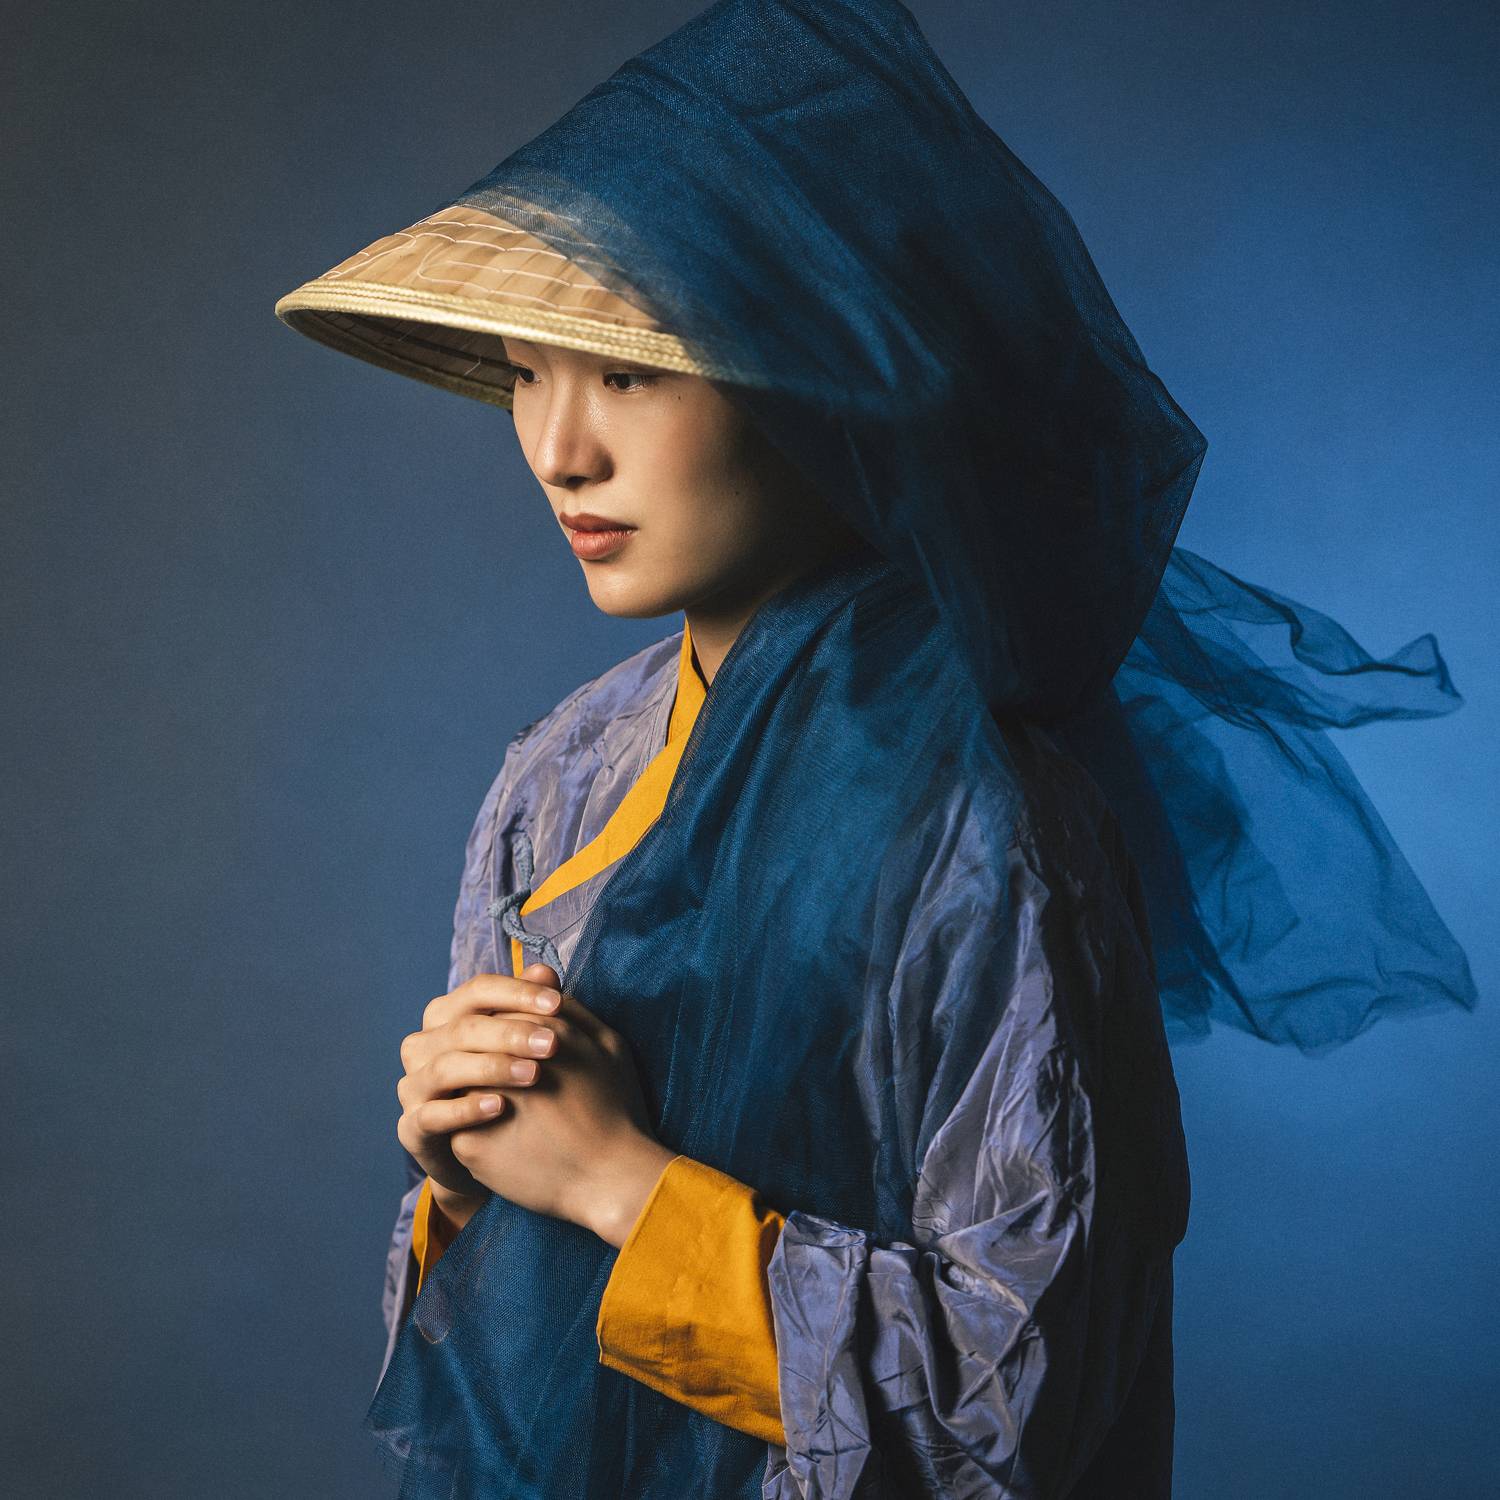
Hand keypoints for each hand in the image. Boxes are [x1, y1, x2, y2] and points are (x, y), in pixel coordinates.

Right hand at [395, 962, 567, 1210]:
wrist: (495, 1154)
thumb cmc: (511, 1087)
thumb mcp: (523, 1046)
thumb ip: (531, 1008)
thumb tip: (544, 971)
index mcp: (448, 1016)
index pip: (478, 990)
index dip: (517, 992)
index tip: (558, 1003)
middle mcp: (424, 1046)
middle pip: (463, 1027)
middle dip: (511, 1032)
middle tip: (553, 1043)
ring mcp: (414, 1086)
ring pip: (445, 1067)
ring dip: (491, 1068)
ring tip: (534, 1074)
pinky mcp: (411, 1127)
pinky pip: (431, 1115)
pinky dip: (464, 1109)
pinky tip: (499, 1107)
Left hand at [399, 963, 677, 1244]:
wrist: (610, 1179)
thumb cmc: (617, 1110)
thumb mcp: (609, 1046)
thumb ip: (572, 1009)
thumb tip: (542, 975)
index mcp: (537, 1034)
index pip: (501, 1015)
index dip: (508, 1032)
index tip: (522, 1053)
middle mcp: (500, 1064)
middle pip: (473, 1047)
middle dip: (483, 1058)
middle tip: (510, 1085)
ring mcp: (478, 1105)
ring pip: (459, 1085)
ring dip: (472, 1090)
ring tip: (502, 1110)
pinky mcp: (468, 1143)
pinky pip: (457, 1125)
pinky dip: (472, 1128)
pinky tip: (501, 1142)